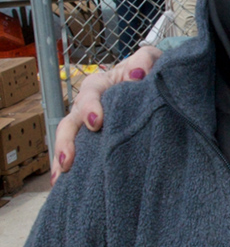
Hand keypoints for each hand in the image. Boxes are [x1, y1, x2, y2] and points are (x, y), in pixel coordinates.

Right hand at [51, 46, 162, 183]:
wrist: (152, 83)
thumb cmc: (148, 70)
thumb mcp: (149, 59)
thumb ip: (144, 61)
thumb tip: (136, 76)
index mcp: (99, 85)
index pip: (89, 94)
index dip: (90, 108)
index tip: (96, 123)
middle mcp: (88, 106)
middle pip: (70, 123)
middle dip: (66, 142)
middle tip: (68, 160)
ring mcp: (88, 126)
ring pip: (70, 141)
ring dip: (62, 159)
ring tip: (60, 178)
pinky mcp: (95, 141)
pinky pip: (80, 155)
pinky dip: (72, 170)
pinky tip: (66, 187)